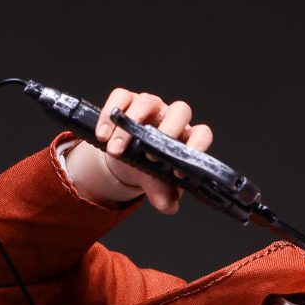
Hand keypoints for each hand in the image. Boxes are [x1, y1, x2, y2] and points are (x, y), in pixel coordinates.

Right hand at [63, 86, 213, 214]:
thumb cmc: (149, 169)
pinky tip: (102, 136)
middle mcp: (171, 118)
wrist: (127, 157)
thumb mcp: (157, 187)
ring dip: (129, 128)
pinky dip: (109, 115)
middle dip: (167, 131)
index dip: (196, 147)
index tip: (178, 171)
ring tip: (115, 151)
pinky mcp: (127, 99)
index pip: (202, 134)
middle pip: (180, 111)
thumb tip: (169, 207)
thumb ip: (165, 198)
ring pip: (147, 102)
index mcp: (186, 138)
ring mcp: (150, 106)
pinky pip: (121, 97)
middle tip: (149, 156)